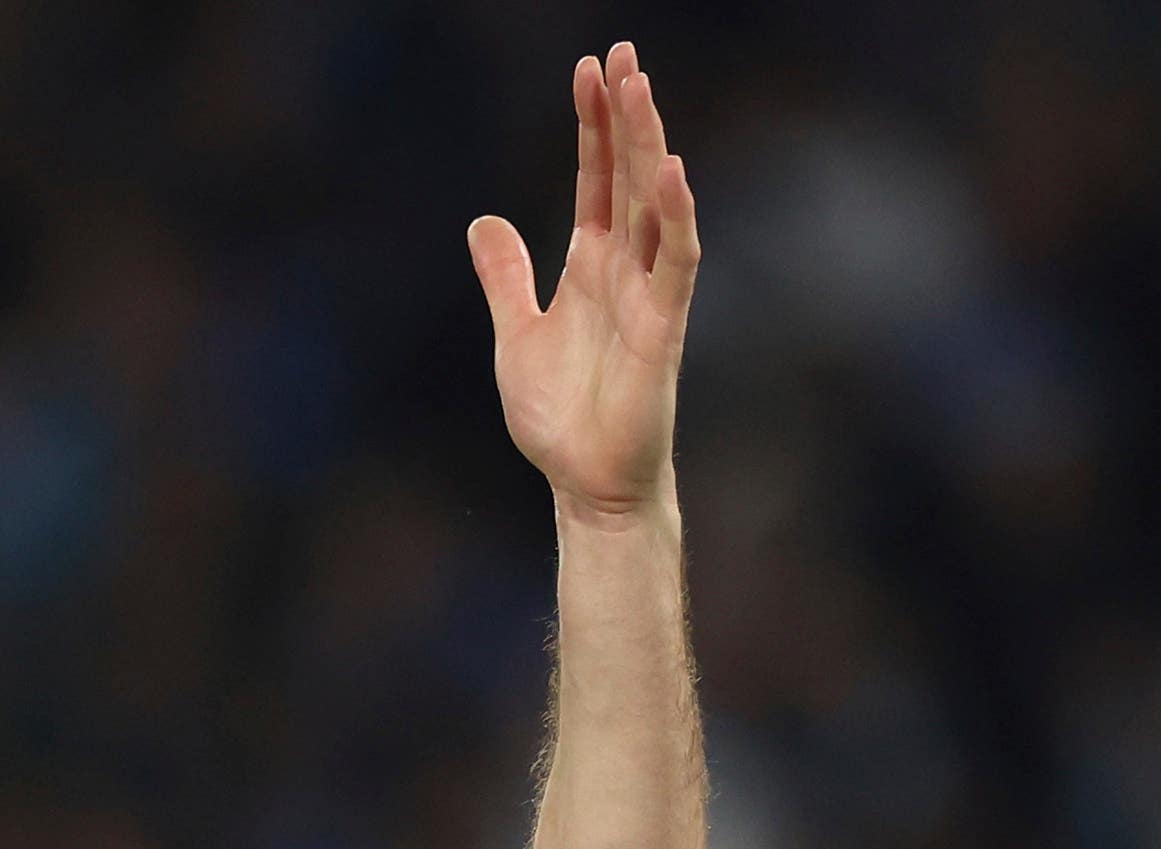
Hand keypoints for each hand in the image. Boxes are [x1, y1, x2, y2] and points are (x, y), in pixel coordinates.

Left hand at [472, 43, 700, 527]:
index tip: (589, 68)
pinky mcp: (663, 328)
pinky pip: (676, 263)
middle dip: (626, 114)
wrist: (584, 483)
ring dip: (649, 145)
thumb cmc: (560, 417)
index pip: (597, 177)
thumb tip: (483, 221)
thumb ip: (506, 277)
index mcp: (591, 264)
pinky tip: (673, 173)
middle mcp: (625, 268)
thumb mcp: (515, 335)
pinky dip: (676, 217)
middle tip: (621, 53)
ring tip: (639, 87)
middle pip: (630, 173)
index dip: (593, 124)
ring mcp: (648, 293)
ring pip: (654, 203)